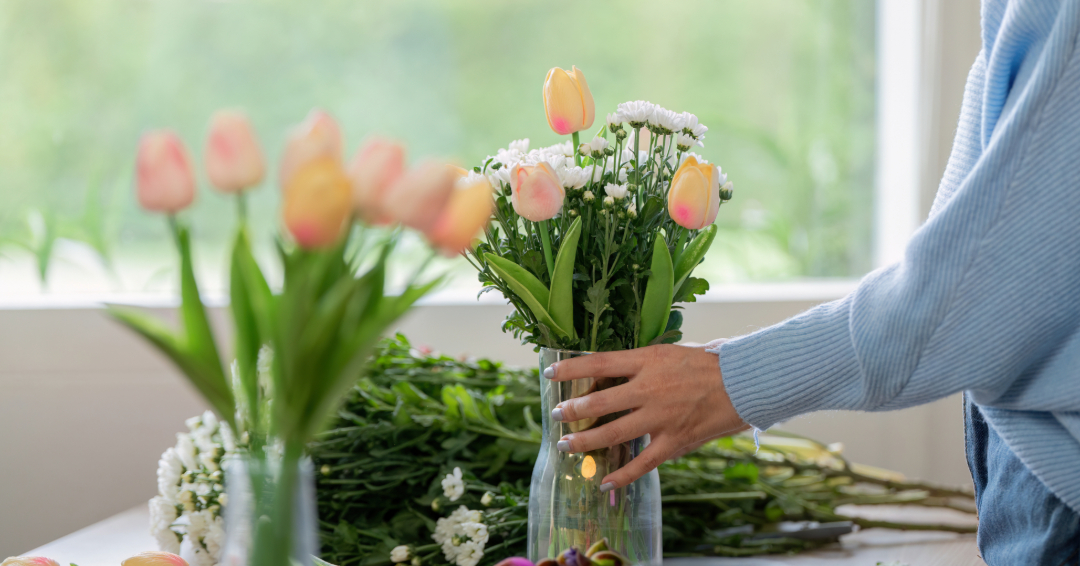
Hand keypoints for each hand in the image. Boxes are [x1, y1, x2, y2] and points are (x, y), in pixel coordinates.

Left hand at [545, 343, 747, 490]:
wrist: (745, 382)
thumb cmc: (708, 363)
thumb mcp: (669, 352)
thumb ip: (639, 363)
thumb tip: (606, 371)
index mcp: (648, 361)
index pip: (599, 363)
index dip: (571, 369)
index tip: (551, 374)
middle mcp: (650, 388)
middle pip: (600, 401)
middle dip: (573, 410)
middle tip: (558, 415)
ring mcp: (661, 417)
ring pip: (614, 433)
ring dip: (586, 441)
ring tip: (567, 445)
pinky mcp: (675, 441)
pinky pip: (643, 464)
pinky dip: (623, 476)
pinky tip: (606, 483)